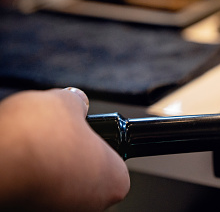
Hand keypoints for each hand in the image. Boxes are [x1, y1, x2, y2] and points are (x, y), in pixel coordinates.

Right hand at [0, 88, 129, 211]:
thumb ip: (76, 103)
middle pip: (87, 178)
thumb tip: (76, 101)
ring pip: (59, 189)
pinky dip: (28, 180)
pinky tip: (20, 163)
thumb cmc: (39, 141)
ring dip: (48, 170)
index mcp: (114, 181)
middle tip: (58, 140)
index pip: (115, 167)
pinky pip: (34, 195)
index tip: (86, 137)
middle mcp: (91, 205)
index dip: (99, 148)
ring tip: (34, 149)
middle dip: (72, 159)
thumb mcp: (66, 104)